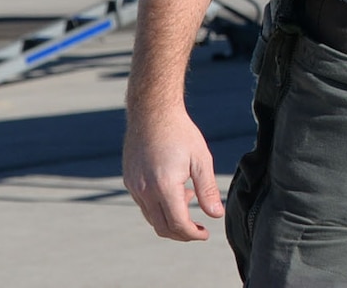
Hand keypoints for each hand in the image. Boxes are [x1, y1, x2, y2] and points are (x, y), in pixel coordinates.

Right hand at [123, 103, 224, 240]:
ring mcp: (134, 186)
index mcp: (164, 186)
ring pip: (152, 218)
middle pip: (162, 227)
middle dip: (182, 234)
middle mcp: (145, 190)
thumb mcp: (201, 159)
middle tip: (198, 229)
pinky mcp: (130, 181)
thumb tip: (216, 215)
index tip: (204, 234)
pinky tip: (175, 190)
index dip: (192, 234)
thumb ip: (208, 190)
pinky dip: (159, 207)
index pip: (178, 224)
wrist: (152, 112)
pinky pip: (144, 205)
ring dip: (171, 219)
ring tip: (189, 199)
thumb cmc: (180, 132)